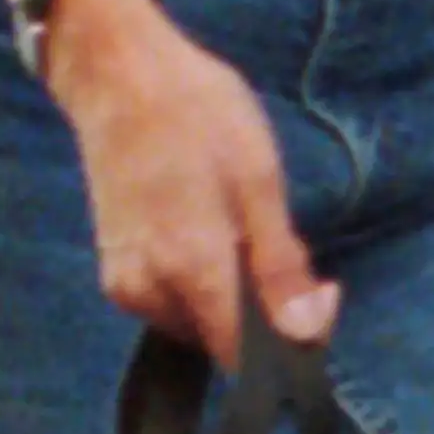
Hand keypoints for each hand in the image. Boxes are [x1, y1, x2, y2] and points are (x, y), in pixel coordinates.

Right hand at [42, 0, 338, 357]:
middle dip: (263, 311)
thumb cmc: (197, 114)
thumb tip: (308, 334)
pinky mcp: (114, 274)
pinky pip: (172, 302)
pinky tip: (207, 230)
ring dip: (230, 296)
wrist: (116, 74)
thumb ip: (280, 266)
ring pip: (199, 323)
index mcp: (191, 274)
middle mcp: (150, 297)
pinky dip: (199, 283)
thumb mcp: (257, 180)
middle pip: (223, 342)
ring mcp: (125, 287)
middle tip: (280, 240)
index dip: (291, 340)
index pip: (246, 359)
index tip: (319, 291)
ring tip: (239, 226)